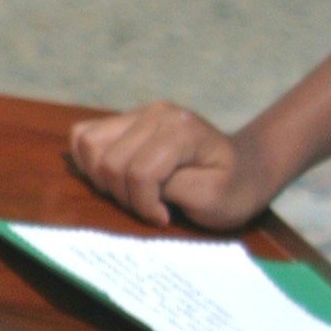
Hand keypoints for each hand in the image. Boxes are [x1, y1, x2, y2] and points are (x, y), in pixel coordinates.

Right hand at [67, 101, 276, 228]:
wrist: (246, 168)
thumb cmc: (234, 188)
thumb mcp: (213, 199)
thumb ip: (174, 190)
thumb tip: (138, 184)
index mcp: (180, 130)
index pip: (138, 172)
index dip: (145, 205)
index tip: (166, 217)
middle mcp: (156, 113)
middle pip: (108, 161)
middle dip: (124, 196)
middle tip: (151, 208)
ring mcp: (139, 112)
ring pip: (88, 144)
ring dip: (103, 179)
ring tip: (134, 193)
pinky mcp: (127, 120)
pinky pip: (85, 135)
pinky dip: (90, 162)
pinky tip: (116, 179)